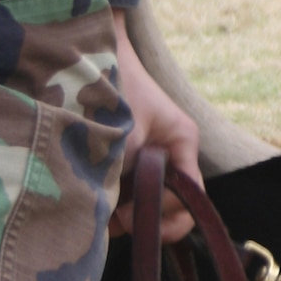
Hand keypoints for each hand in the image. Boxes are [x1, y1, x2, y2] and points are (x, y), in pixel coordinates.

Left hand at [109, 7, 204, 242]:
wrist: (90, 60)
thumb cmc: (113, 92)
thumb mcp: (124, 138)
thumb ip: (127, 178)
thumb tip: (114, 221)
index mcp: (182, 144)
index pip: (190, 198)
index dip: (164, 214)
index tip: (127, 214)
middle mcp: (172, 155)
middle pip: (174, 207)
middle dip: (146, 220)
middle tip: (115, 220)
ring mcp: (150, 161)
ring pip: (148, 205)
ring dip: (125, 215)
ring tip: (97, 213)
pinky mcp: (127, 165)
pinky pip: (128, 196)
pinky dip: (112, 205)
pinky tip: (91, 202)